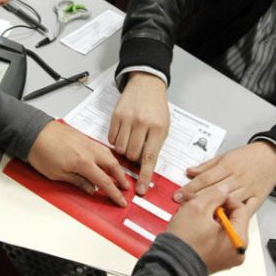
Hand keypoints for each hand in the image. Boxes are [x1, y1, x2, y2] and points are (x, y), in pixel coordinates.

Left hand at [28, 121, 130, 206]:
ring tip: (119, 174)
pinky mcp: (83, 137)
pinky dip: (108, 155)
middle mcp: (89, 151)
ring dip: (116, 166)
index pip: (105, 181)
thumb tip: (90, 189)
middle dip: (121, 178)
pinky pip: (101, 147)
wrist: (33, 132)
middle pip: (113, 165)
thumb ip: (77, 181)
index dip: (114, 193)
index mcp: (83, 163)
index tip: (121, 201)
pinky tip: (106, 160)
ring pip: (109, 154)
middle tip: (126, 187)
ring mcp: (87, 142)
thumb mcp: (57, 174)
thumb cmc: (41, 152)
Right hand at [109, 72, 169, 194]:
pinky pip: (111, 139)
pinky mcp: (116, 115)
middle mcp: (143, 124)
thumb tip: (145, 168)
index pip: (150, 157)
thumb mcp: (164, 126)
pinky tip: (123, 133)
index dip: (144, 176)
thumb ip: (155, 146)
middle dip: (133, 158)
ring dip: (124, 150)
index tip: (139, 190)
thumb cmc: (156, 107)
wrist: (146, 85)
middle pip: (132, 155)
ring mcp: (128, 119)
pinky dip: (116, 141)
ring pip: (120, 149)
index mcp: (158, 129)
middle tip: (137, 149)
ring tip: (130, 140)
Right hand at [166, 187, 258, 273]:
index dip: (225, 198)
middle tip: (200, 203)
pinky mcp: (215, 258)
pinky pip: (215, 237)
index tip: (214, 195)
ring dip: (208, 217)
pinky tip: (193, 223)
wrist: (169, 262)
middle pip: (231, 218)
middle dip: (214, 207)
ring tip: (193, 212)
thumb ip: (215, 195)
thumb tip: (223, 190)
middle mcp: (236, 250)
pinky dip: (206, 228)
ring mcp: (226, 256)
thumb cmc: (185, 241)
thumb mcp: (199, 207)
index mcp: (238, 238)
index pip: (241, 208)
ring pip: (222, 227)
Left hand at [173, 141, 275, 212]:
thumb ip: (207, 166)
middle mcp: (237, 178)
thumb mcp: (225, 155)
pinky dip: (235, 215)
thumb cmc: (247, 156)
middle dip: (197, 199)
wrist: (273, 157)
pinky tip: (224, 221)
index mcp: (228, 166)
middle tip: (182, 207)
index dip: (190, 187)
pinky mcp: (257, 199)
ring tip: (199, 216)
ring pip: (228, 201)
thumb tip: (189, 171)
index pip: (205, 178)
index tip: (178, 195)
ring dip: (213, 209)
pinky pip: (245, 209)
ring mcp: (248, 189)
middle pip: (214, 191)